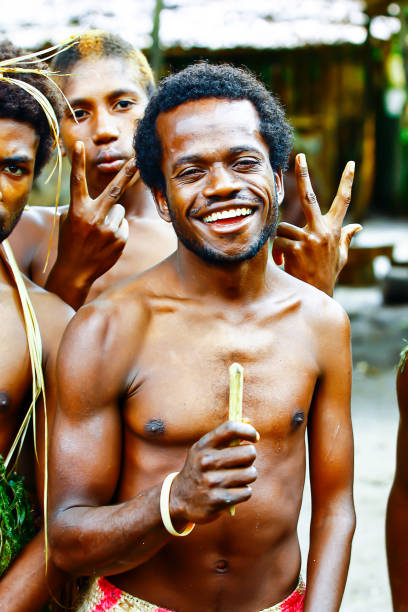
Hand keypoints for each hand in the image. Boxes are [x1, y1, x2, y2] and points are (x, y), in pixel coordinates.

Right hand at [55, 140, 138, 287]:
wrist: (76, 270)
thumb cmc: (70, 242)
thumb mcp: (68, 221)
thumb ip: (84, 206)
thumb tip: (107, 199)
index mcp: (77, 210)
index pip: (77, 182)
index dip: (77, 163)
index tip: (78, 145)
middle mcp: (93, 217)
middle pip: (114, 190)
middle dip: (126, 173)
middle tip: (137, 159)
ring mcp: (108, 229)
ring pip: (119, 210)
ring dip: (113, 216)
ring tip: (100, 232)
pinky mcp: (120, 239)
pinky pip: (123, 225)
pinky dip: (117, 230)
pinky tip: (105, 241)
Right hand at [170, 421, 257, 523]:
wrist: (180, 499)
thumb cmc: (200, 469)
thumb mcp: (205, 449)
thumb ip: (226, 435)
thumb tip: (248, 420)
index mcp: (204, 445)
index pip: (231, 429)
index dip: (248, 430)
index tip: (254, 438)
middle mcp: (206, 461)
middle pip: (248, 453)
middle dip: (250, 458)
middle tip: (242, 463)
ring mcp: (212, 482)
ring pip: (251, 473)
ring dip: (248, 476)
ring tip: (237, 478)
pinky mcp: (218, 500)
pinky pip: (247, 492)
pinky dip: (243, 492)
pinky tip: (232, 491)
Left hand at [272, 153, 361, 295]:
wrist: (317, 294)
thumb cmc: (328, 273)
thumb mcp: (341, 255)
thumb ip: (346, 238)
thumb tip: (358, 227)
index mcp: (334, 229)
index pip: (343, 201)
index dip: (347, 181)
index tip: (350, 164)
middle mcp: (323, 230)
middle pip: (309, 196)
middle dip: (303, 175)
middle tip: (299, 157)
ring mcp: (309, 238)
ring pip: (284, 228)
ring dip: (282, 242)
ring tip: (289, 256)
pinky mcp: (296, 248)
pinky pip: (278, 242)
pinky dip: (278, 253)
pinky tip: (285, 263)